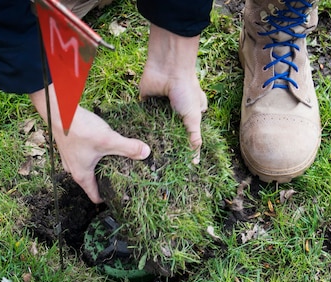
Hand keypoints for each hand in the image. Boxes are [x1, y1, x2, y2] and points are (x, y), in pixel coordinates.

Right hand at [30, 86, 150, 203]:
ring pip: (87, 169)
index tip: (121, 195)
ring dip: (98, 167)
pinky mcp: (69, 146)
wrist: (59, 110)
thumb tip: (146, 153)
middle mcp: (73, 170)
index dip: (108, 198)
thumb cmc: (79, 129)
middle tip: (121, 177)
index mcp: (82, 175)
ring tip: (113, 161)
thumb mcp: (108, 139)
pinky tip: (100, 146)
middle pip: (91, 183)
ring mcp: (69, 158)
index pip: (95, 196)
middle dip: (106, 182)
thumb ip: (128, 147)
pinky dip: (92, 155)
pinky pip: (82, 157)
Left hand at [139, 24, 207, 162]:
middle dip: (165, 145)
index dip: (182, 147)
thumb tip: (195, 160)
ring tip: (144, 158)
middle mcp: (175, 112)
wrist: (167, 68)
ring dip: (151, 137)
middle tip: (159, 164)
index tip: (177, 164)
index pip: (186, 135)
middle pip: (169, 133)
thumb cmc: (185, 90)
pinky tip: (135, 142)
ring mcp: (160, 109)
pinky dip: (140, 127)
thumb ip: (193, 137)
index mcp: (190, 114)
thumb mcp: (193, 117)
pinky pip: (142, 118)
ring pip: (155, 127)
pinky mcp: (146, 104)